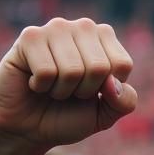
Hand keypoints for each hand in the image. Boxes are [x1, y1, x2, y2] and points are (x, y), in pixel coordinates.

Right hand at [0, 18, 137, 149]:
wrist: (29, 127)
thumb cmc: (69, 116)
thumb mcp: (105, 115)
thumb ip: (124, 102)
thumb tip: (113, 82)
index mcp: (106, 40)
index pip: (122, 65)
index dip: (108, 90)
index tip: (92, 91)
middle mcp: (83, 27)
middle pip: (99, 67)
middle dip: (84, 91)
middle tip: (70, 91)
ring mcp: (56, 28)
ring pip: (73, 69)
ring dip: (62, 90)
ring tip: (52, 85)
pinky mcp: (30, 37)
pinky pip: (47, 70)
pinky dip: (41, 86)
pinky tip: (34, 81)